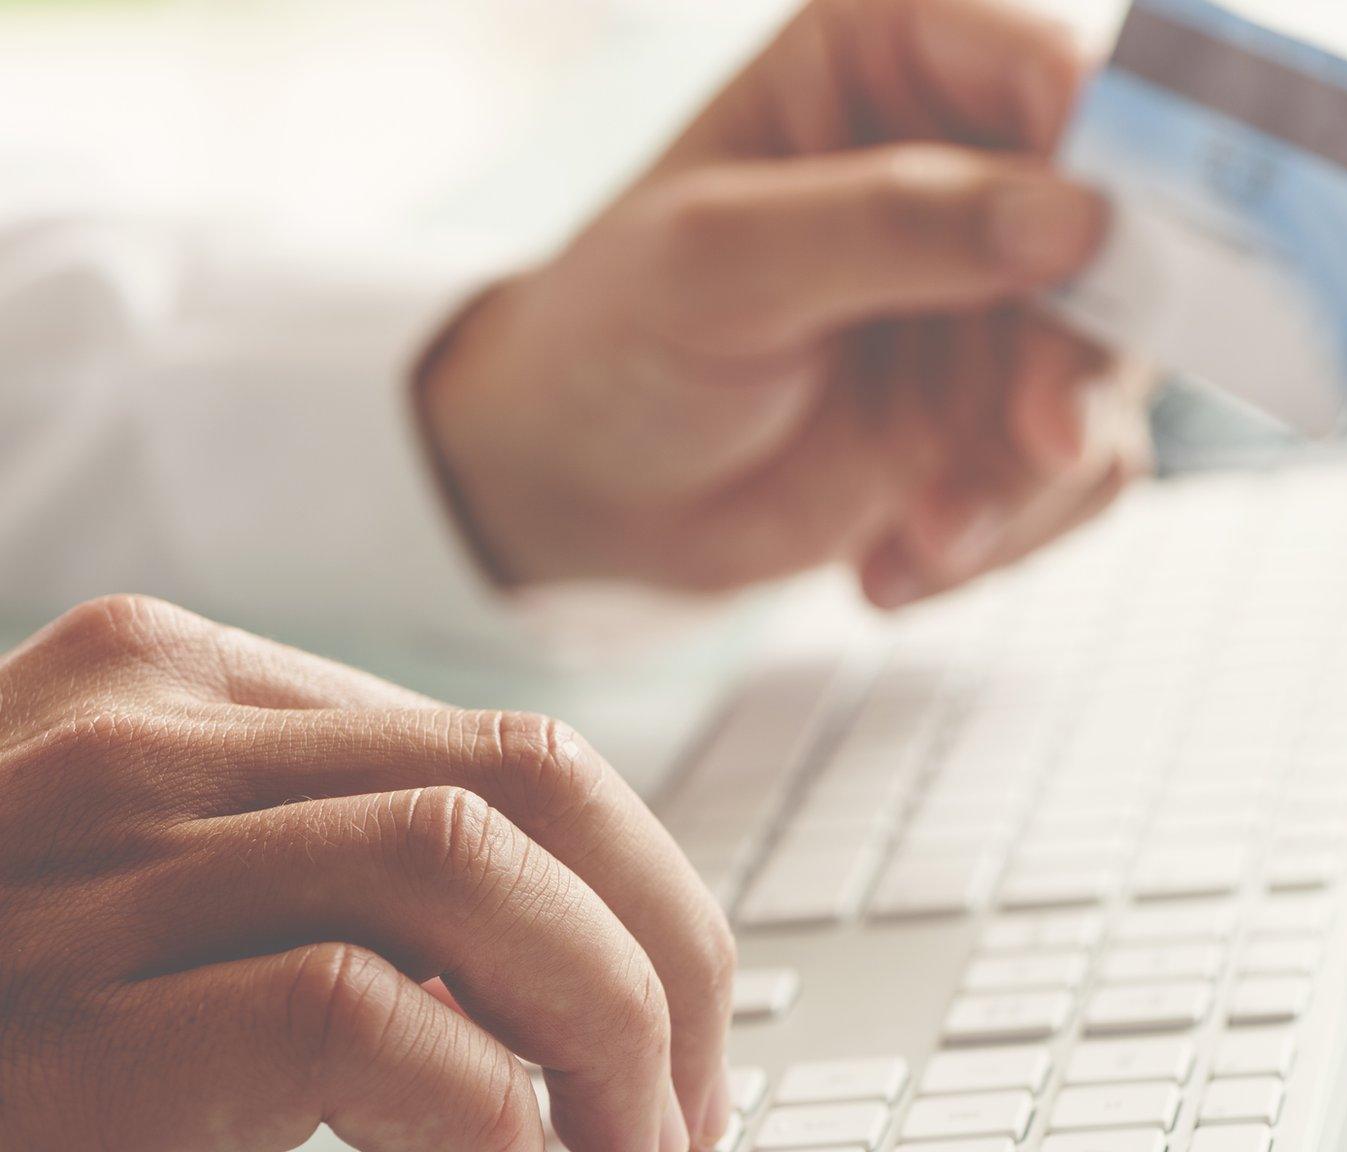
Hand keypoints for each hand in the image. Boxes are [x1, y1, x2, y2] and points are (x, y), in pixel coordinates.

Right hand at [0, 597, 736, 1151]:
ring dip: (609, 1031)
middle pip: (533, 782)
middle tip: (692, 1105)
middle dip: (669, 952)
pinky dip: (484, 1110)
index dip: (645, 895)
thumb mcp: (148, 886)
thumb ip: (317, 873)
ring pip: (473, 869)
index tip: (682, 1022)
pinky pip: (353, 1010)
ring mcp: (94, 850)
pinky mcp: (62, 1004)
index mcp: (184, 683)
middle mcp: (147, 729)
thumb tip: (548, 980)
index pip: (517, 751)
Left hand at [418, 0, 1152, 608]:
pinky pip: (1079, 467)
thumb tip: (1073, 217)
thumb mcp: (717, 260)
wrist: (587, 495)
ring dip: (1034, 466)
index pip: (1049, 64)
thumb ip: (891, 223)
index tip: (1109, 255)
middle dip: (1083, 351)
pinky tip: (896, 557)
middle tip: (1040, 437)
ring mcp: (992, 295)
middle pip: (1119, 229)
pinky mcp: (1001, 404)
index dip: (1112, 147)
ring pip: (1112, 363)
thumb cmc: (610, 337)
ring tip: (929, 527)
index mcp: (889, 64)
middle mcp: (965, 167)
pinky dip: (1007, 528)